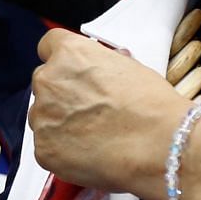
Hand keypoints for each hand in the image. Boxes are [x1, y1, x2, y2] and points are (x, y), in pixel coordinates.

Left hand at [28, 29, 188, 199]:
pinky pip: (47, 146)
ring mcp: (42, 116)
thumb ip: (100, 66)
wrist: (159, 146)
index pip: (49, 46)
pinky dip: (63, 150)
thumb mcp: (128, 68)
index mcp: (69, 53)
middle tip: (89, 111)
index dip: (62, 61)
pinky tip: (89, 153)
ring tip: (93, 136)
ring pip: (43, 116)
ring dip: (60, 123)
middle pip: (45, 83)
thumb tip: (97, 70)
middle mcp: (48, 80)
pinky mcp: (43, 149)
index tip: (69, 71)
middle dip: (62, 94)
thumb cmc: (152, 107)